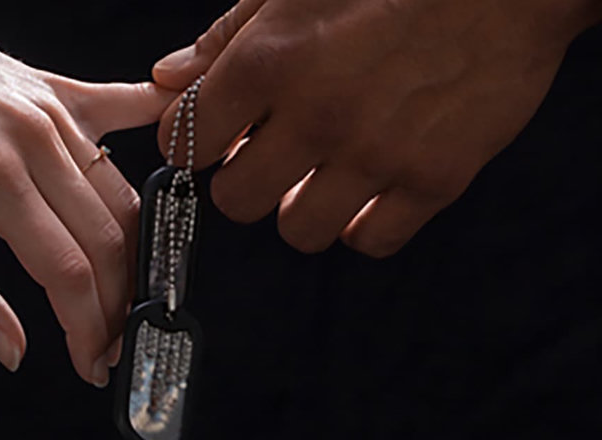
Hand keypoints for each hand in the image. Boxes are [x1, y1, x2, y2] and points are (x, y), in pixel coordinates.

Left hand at [0, 0, 172, 385]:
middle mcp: (36, 140)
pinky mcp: (59, 88)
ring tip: (122, 296)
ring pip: (122, 196)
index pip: (67, 272)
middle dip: (115, 306)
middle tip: (108, 344)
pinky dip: (163, 129)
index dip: (87, 328)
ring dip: (132, 254)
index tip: (90, 363)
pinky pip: (128, 109)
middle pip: (107, 241)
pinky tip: (192, 152)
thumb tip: (11, 352)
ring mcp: (54, 110)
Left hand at [152, 0, 601, 256]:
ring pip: (299, 232)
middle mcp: (316, 116)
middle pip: (235, 200)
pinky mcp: (434, 179)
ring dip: (302, 208)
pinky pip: (372, 241)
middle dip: (243, 180)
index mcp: (270, 59)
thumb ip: (226, 36)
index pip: (185, 142)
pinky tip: (372, 190)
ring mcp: (377, 154)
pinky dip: (365, 224)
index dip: (194, 140)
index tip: (218, 132)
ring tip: (325, 173)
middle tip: (271, 155)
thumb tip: (166, 80)